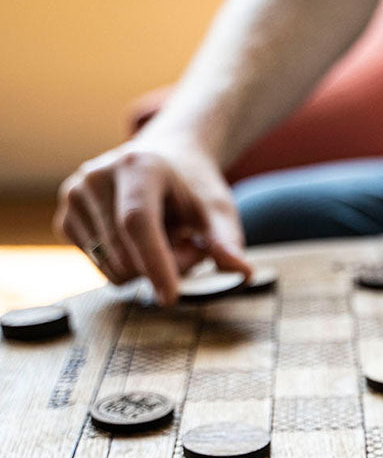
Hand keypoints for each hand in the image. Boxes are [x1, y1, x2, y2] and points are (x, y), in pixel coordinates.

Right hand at [53, 137, 250, 304]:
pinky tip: (140, 242)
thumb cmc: (194, 188)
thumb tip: (241, 272)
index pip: (138, 222)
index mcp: (138, 166)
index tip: (171, 297)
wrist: (164, 160)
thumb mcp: (218, 209)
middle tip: (189, 246)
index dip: (155, 262)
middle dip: (166, 268)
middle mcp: (96, 177)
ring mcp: (75, 197)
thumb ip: (227, 241)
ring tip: (166, 240)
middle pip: (127, 254)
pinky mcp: (65, 219)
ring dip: (148, 270)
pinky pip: (102, 269)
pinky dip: (128, 267)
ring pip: (114, 269)